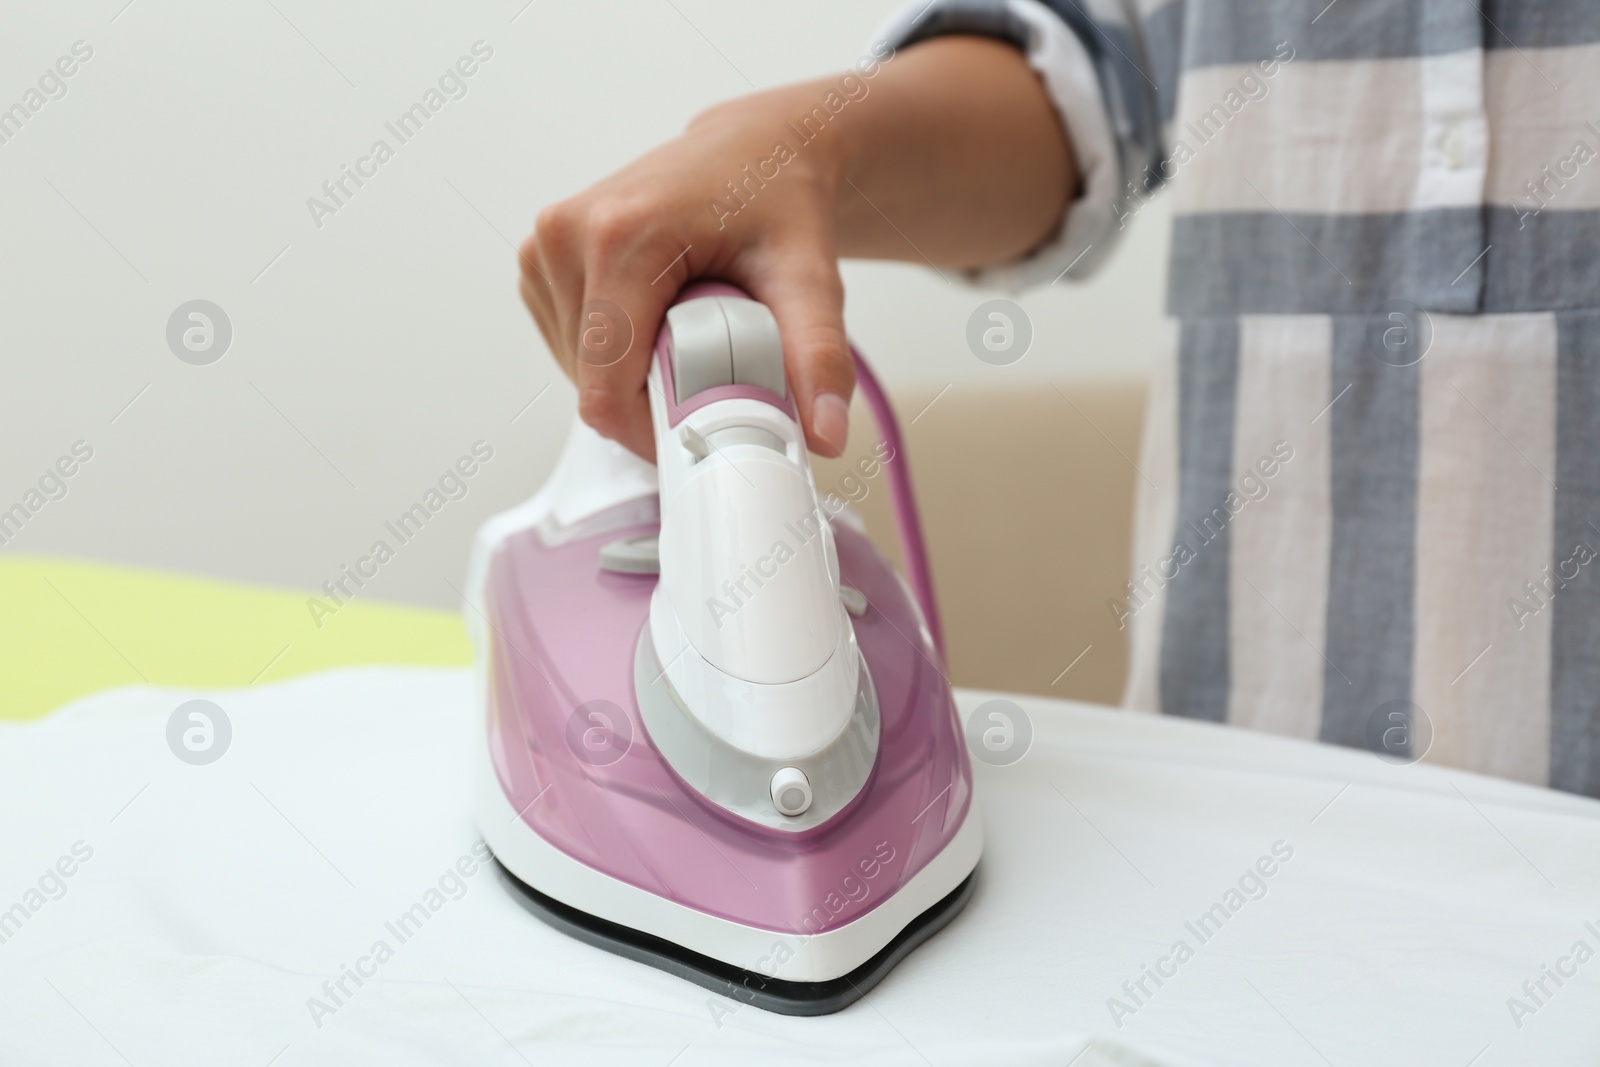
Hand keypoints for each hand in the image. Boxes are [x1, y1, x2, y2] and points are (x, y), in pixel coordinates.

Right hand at [518, 36, 1073, 461]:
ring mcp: (546, 245)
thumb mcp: (810, 279)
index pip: (605, 386)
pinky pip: (570, 343)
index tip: (702, 432)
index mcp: (619, 235)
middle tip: (712, 370)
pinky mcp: (541, 257)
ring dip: (633, 375)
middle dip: (650, 398)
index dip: (650, 431)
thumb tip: (825, 435)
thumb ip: (818, 357)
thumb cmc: (779, 200)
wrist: (758, 147)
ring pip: (578, 369)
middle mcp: (567, 234)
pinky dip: (614, 352)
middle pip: (591, 382)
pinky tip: (657, 318)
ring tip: (688, 332)